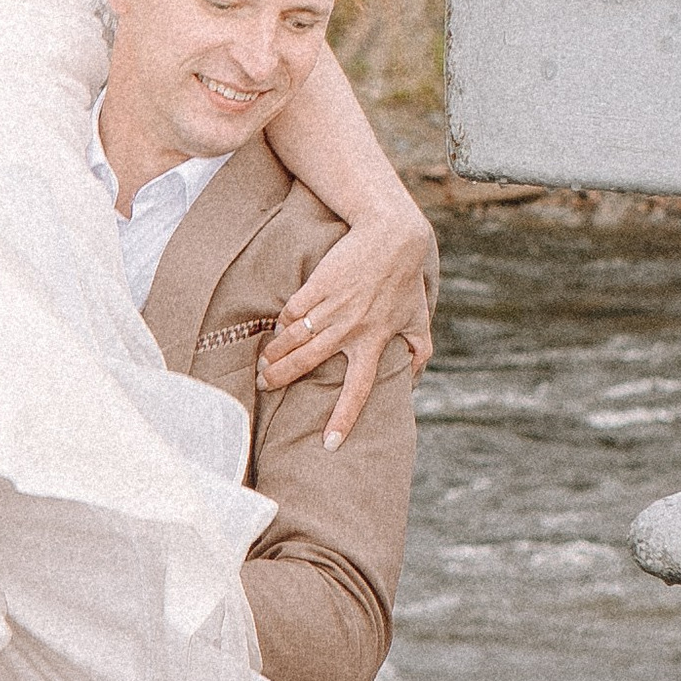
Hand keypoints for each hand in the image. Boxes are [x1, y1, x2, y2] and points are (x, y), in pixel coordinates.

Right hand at [260, 204, 436, 449]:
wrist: (391, 235)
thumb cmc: (405, 279)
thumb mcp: (419, 318)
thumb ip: (418, 351)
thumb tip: (414, 381)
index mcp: (374, 342)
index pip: (358, 390)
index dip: (343, 418)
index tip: (329, 444)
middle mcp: (351, 329)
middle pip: (308, 363)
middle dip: (281, 378)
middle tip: (265, 386)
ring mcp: (333, 307)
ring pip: (294, 339)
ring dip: (274, 355)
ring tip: (262, 366)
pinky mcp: (319, 285)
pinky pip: (292, 311)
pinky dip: (282, 324)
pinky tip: (275, 331)